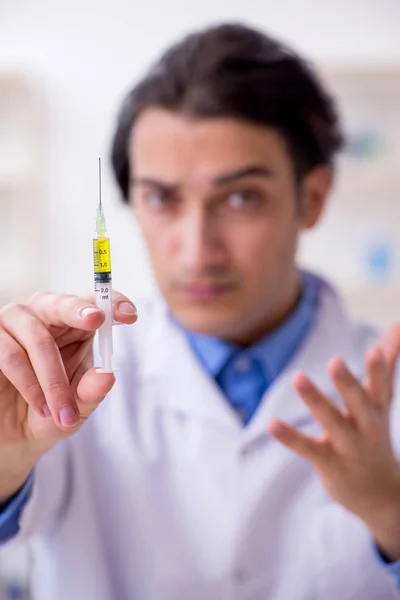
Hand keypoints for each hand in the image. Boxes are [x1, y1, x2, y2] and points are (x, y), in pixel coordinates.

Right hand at [0, 290, 136, 499]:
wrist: (12, 435)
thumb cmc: (52, 412)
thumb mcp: (78, 408)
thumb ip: (91, 392)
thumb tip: (107, 376)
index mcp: (74, 324)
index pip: (95, 302)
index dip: (113, 302)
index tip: (129, 315)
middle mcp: (43, 315)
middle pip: (60, 304)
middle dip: (79, 312)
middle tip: (96, 320)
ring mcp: (11, 324)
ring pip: (36, 339)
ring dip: (52, 380)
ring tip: (60, 413)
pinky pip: (7, 353)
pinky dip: (27, 383)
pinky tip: (38, 405)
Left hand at [268, 323, 399, 559]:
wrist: (380, 494)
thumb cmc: (374, 433)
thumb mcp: (382, 400)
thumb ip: (389, 361)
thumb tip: (399, 324)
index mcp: (378, 409)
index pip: (382, 386)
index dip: (379, 369)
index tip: (374, 350)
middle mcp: (366, 427)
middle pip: (359, 403)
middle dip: (348, 383)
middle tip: (334, 360)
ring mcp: (348, 447)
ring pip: (331, 421)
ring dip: (315, 400)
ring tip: (298, 376)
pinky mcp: (328, 462)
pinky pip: (307, 448)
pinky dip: (290, 437)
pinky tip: (271, 424)